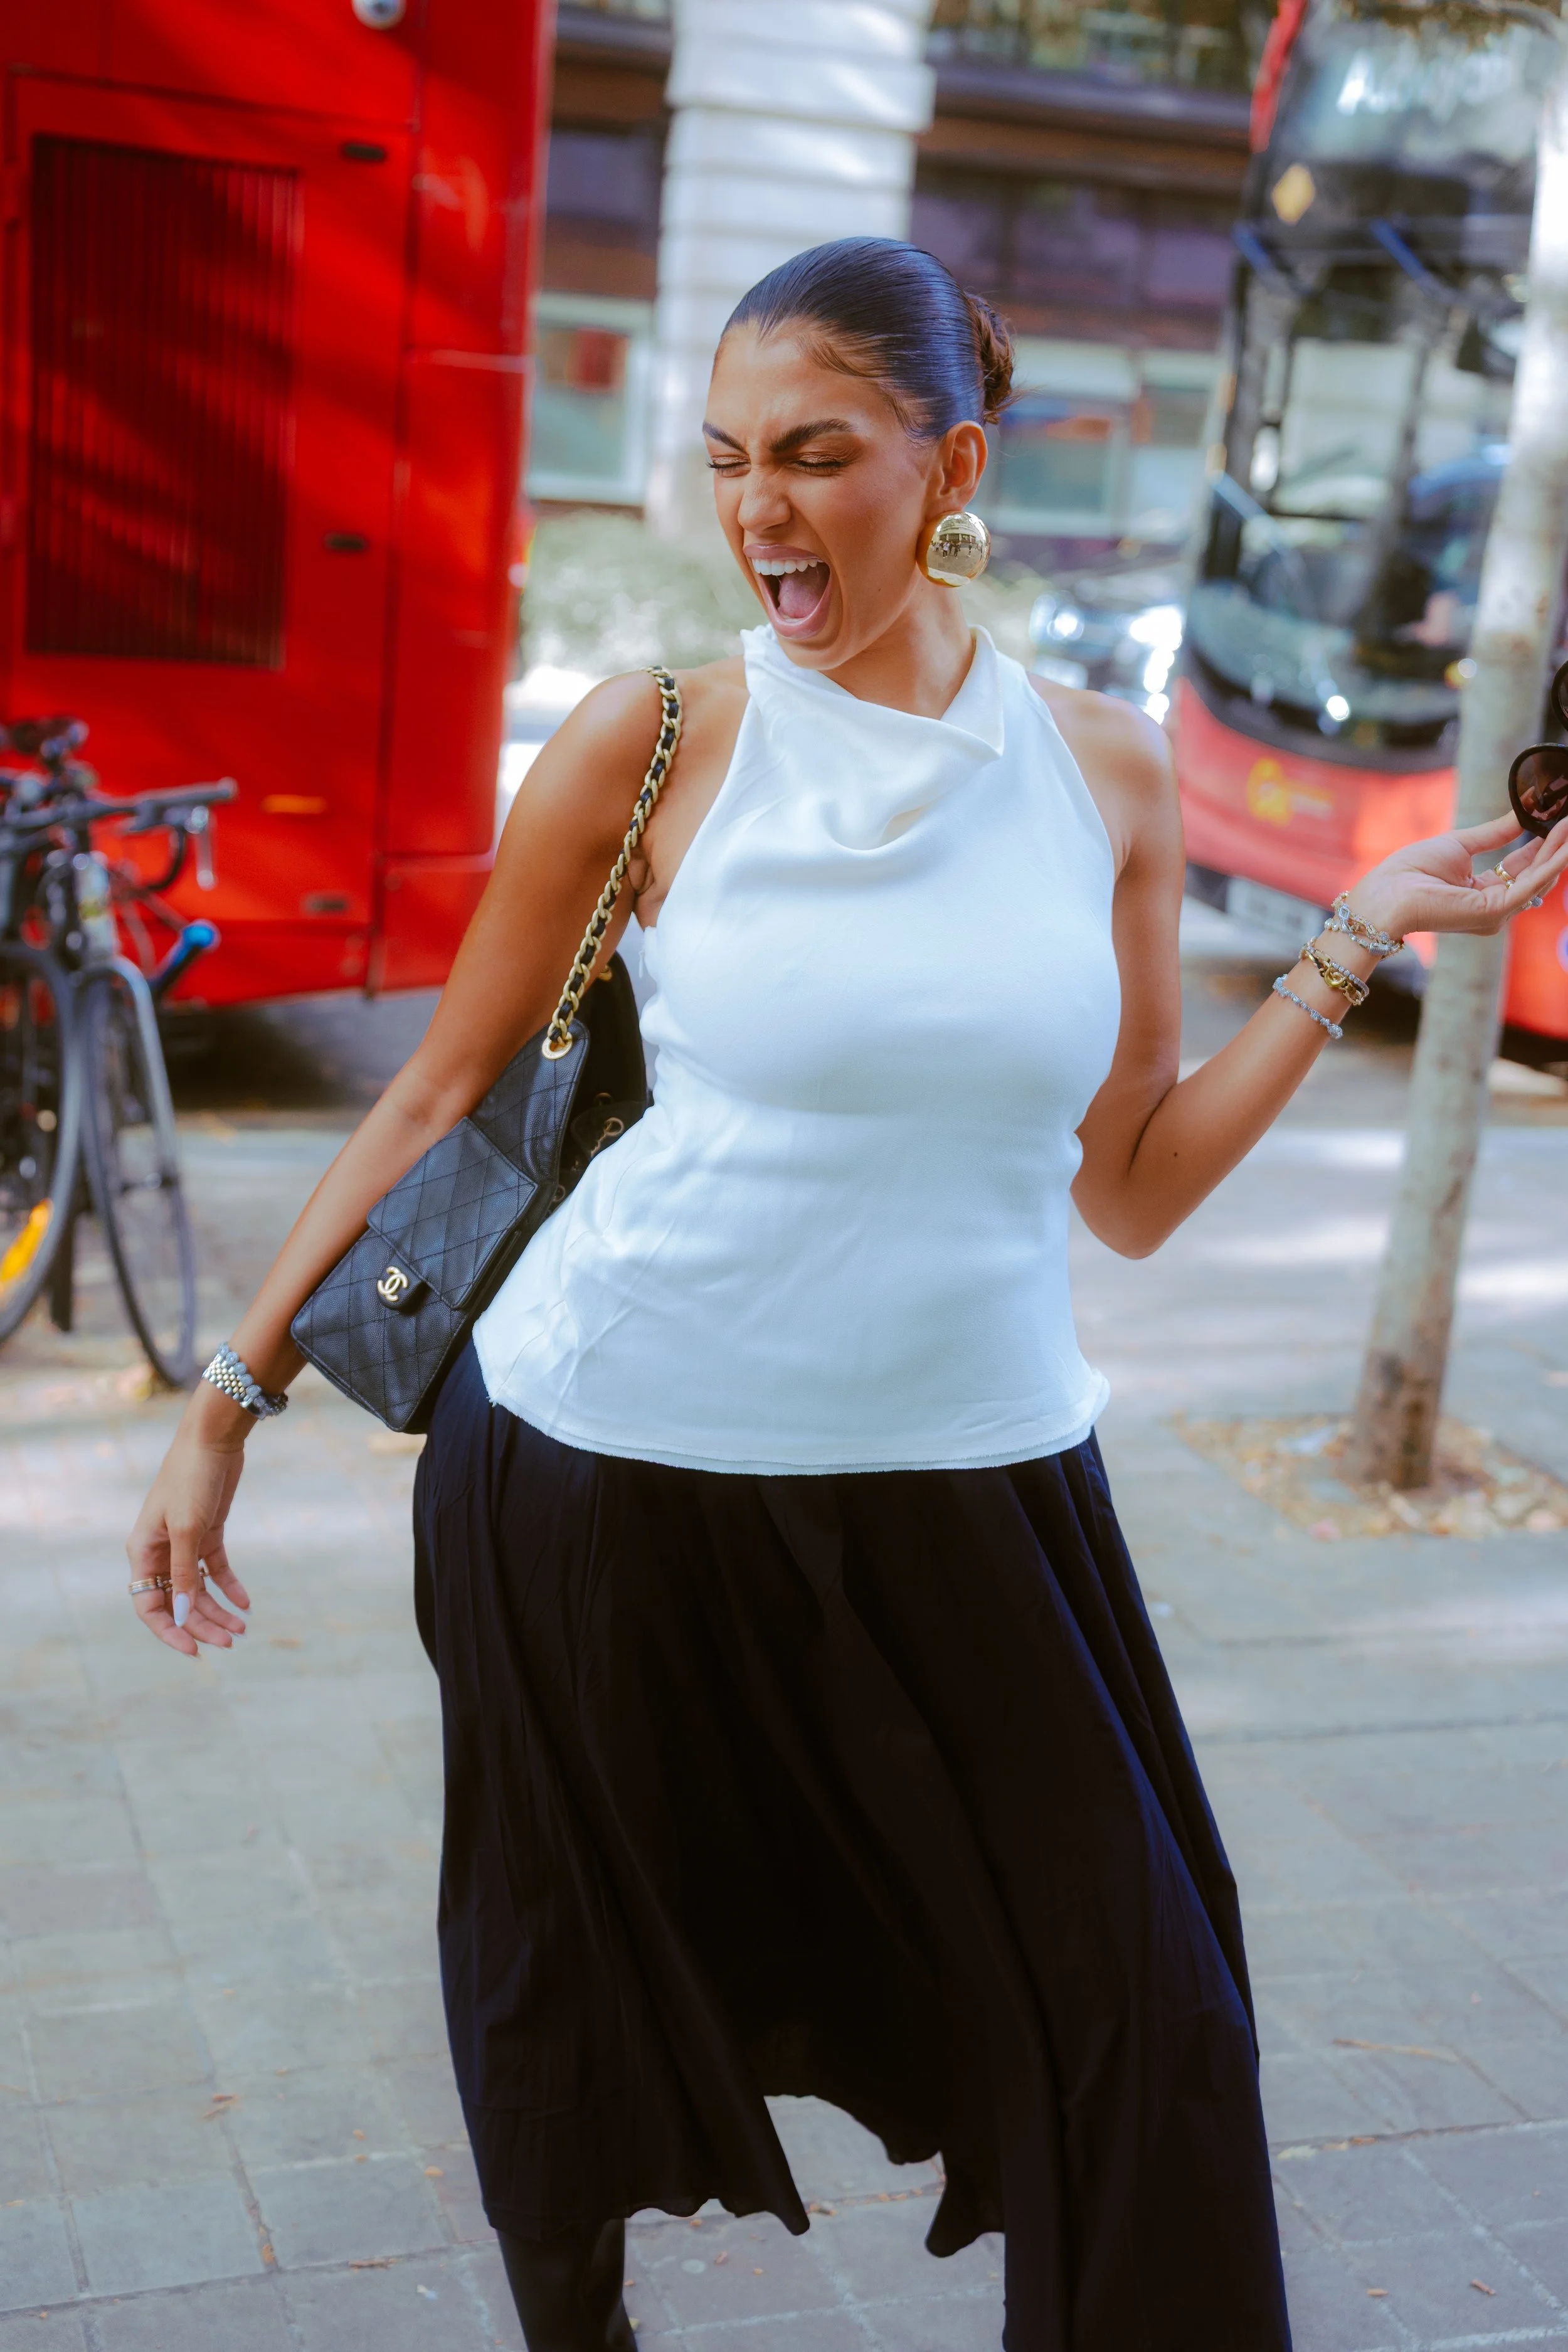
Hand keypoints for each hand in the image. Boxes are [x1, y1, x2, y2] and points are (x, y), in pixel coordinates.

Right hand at [126, 1399, 251, 1655]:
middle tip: (231, 1641)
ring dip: (217, 1610)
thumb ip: (183, 1574)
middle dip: (201, 1624)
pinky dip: (229, 1587)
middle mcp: (160, 1551)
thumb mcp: (187, 1529)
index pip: (149, 1605)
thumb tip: (181, 1616)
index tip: (194, 1651)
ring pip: (198, 1589)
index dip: (169, 1631)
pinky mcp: (208, 1533)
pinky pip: (215, 1570)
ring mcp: (184, 1542)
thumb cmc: (192, 1479)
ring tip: (242, 1628)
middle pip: (177, 1601)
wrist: (214, 1438)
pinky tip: (245, 1603)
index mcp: (142, 1551)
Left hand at [1350, 811, 1567, 942]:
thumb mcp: (1462, 844)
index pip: (1521, 870)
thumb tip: (1523, 813)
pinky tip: (1561, 843)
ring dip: (1558, 852)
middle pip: (1535, 876)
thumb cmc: (1412, 871)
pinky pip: (1530, 884)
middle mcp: (1493, 909)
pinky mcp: (1494, 912)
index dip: (1542, 847)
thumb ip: (1496, 833)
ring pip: (1538, 879)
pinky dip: (1550, 863)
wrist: (1388, 892)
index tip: (1559, 825)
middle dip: (1556, 848)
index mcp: (1482, 894)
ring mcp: (1496, 914)